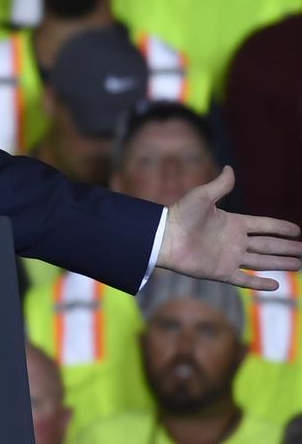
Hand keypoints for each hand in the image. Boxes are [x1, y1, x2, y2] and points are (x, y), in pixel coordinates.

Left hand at [158, 166, 301, 290]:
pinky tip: (276, 284)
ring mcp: (228, 257)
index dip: (280, 228)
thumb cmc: (180, 214)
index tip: (298, 231)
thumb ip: (220, 185)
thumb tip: (229, 168)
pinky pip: (244, 279)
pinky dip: (259, 283)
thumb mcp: (202, 196)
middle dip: (286, 248)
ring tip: (299, 264)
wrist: (163, 237)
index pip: (263, 226)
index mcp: (232, 222)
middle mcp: (233, 241)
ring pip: (261, 262)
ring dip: (280, 263)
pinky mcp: (220, 272)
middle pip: (267, 245)